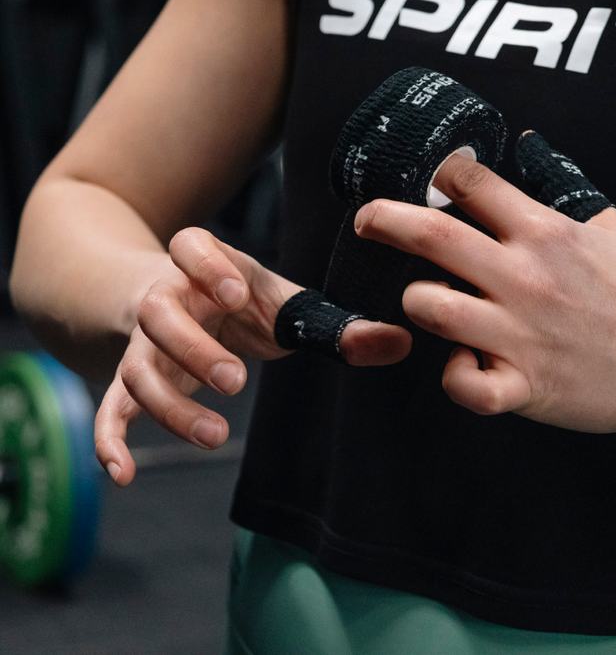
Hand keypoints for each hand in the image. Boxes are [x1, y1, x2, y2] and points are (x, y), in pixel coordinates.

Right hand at [95, 227, 410, 484]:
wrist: (177, 301)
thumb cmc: (241, 301)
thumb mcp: (284, 304)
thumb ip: (337, 326)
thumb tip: (399, 344)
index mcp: (204, 264)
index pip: (191, 246)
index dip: (208, 266)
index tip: (237, 294)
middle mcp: (165, 298)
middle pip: (159, 314)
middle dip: (194, 347)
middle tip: (236, 381)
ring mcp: (141, 341)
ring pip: (137, 368)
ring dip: (169, 404)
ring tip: (216, 435)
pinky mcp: (131, 379)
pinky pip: (112, 407)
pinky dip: (111, 439)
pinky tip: (126, 474)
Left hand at [353, 153, 615, 438]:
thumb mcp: (609, 224)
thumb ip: (562, 182)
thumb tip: (526, 142)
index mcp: (545, 232)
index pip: (471, 183)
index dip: (438, 173)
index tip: (421, 176)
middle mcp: (526, 277)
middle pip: (432, 235)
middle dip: (385, 220)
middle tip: (366, 219)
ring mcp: (522, 335)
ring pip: (431, 307)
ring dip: (417, 302)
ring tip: (428, 302)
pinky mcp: (526, 387)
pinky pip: (464, 386)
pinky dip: (455, 377)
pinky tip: (466, 366)